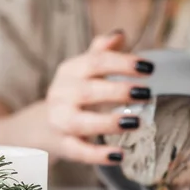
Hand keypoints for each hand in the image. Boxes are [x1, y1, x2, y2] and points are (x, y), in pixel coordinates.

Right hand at [46, 31, 154, 164]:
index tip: (149, 67)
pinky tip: (120, 155)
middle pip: (87, 90)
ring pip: (80, 122)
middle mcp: (61, 94)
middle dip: (117, 91)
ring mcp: (59, 121)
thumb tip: (120, 34)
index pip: (95, 61)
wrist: (39, 127)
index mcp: (70, 71)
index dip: (122, 62)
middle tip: (146, 93)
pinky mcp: (63, 146)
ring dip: (108, 122)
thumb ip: (100, 52)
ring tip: (136, 123)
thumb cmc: (72, 96)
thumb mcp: (82, 71)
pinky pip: (79, 151)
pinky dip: (99, 154)